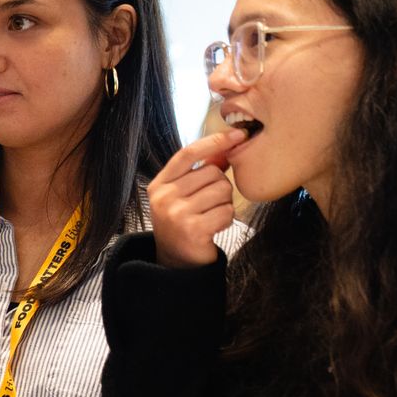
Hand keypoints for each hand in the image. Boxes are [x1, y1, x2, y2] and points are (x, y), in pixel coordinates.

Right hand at [148, 128, 245, 267]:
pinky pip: (226, 211)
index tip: (237, 135)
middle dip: (220, 186)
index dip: (214, 141)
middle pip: (211, 172)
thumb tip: (227, 147)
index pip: (188, 153)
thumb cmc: (182, 223)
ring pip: (222, 191)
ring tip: (210, 215)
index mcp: (159, 184)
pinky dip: (226, 219)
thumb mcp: (183, 194)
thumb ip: (201, 171)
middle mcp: (164, 197)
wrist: (176, 262)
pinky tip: (213, 227)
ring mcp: (177, 214)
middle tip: (209, 203)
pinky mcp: (193, 229)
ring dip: (224, 203)